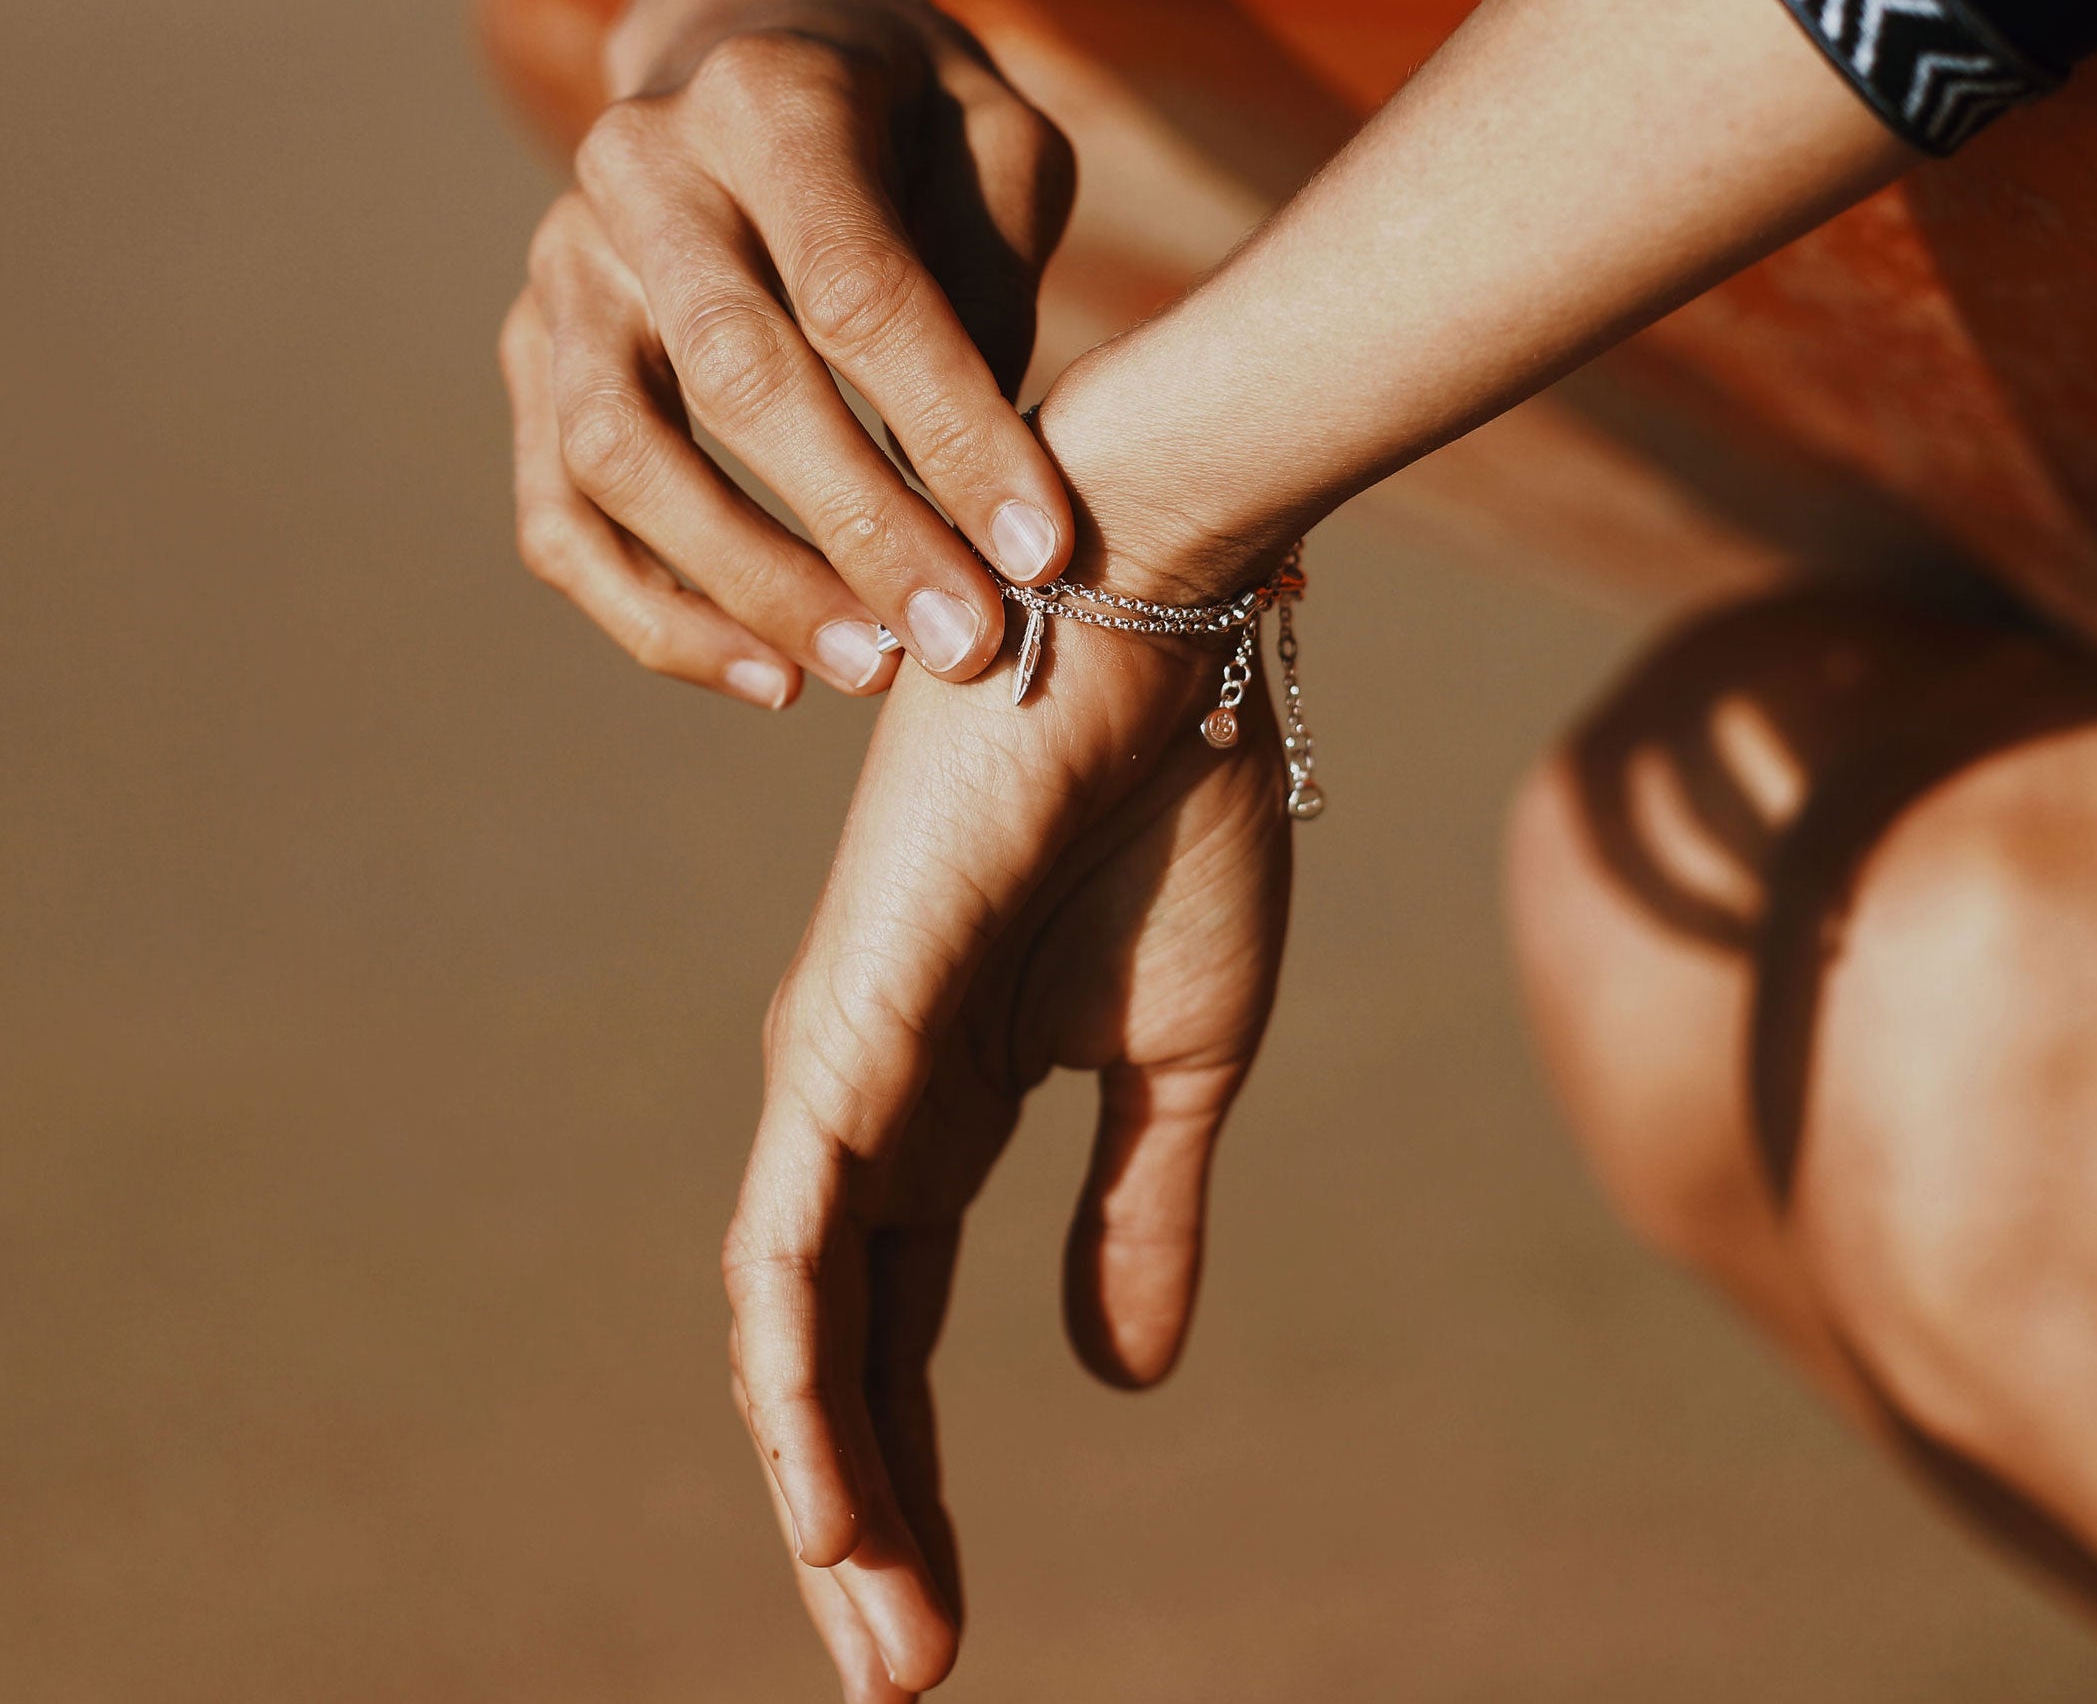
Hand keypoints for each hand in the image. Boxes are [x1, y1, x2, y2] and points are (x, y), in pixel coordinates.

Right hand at [502, 0, 1077, 709]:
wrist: (748, 37)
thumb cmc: (910, 113)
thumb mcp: (999, 139)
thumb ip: (993, 280)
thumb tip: (973, 476)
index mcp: (764, 98)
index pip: (856, 289)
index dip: (951, 429)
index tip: (1041, 550)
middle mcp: (636, 173)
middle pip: (737, 381)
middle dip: (861, 531)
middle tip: (964, 644)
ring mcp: (562, 265)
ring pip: (620, 459)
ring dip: (750, 586)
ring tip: (872, 668)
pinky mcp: (529, 351)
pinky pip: (561, 513)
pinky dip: (653, 613)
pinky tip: (769, 677)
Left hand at [724, 612, 1292, 1697]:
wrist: (1158, 622)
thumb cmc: (1174, 806)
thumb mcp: (1185, 1059)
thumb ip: (1140, 1213)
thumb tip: (1120, 1383)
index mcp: (945, 1100)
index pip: (901, 1325)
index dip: (913, 1472)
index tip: (948, 1624)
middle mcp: (861, 1094)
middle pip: (829, 1348)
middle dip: (860, 1515)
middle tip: (902, 1674)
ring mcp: (841, 1062)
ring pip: (788, 1320)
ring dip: (827, 1486)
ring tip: (879, 1638)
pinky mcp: (846, 1025)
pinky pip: (787, 1238)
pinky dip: (797, 1376)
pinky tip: (826, 1497)